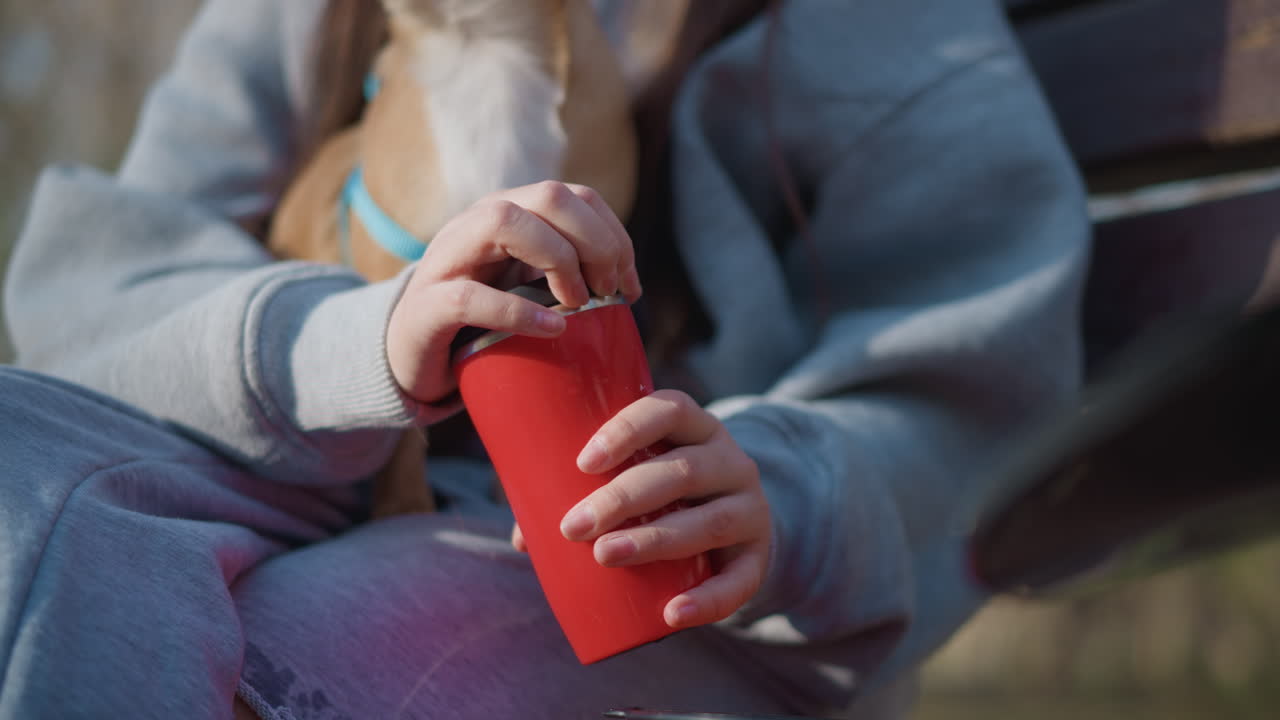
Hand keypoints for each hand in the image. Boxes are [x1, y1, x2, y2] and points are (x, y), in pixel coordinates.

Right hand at [386, 181, 640, 404]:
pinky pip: (472, 297)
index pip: (576, 196)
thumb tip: (628, 284)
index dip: (614, 236)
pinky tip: (553, 329)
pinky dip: (519, 313)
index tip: (630, 285)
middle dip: (595, 240)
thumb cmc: (481, 320)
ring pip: (504, 221)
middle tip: (607, 290)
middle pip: (549, 196)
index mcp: (511, 212)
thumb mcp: (528, 286)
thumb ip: (567, 272)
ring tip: (577, 303)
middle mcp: (479, 221)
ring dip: (557, 259)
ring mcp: (448, 257)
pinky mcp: (426, 304)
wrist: (411, 354)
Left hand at [515, 389, 771, 628]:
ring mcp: (751, 508)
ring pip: (709, 521)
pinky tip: (672, 613)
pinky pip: (740, 580)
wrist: (738, 528)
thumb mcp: (640, 478)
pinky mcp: (759, 556)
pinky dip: (707, 600)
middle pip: (682, 471)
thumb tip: (525, 535)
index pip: (669, 411)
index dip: (627, 429)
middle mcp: (730, 462)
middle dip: (623, 498)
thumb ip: (586, 494)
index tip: (583, 462)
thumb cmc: (667, 495)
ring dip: (655, 540)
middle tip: (574, 527)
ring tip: (607, 556)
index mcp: (696, 428)